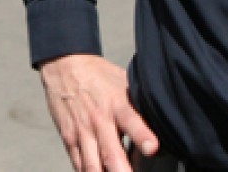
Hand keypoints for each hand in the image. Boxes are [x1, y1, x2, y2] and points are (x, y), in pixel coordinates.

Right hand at [38, 54, 158, 171]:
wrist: (64, 65)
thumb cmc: (100, 76)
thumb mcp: (124, 83)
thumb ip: (141, 107)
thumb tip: (163, 127)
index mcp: (117, 104)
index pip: (131, 121)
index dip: (143, 136)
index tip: (152, 148)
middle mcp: (99, 120)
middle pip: (111, 154)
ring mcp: (82, 131)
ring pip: (92, 165)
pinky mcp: (68, 137)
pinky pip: (79, 164)